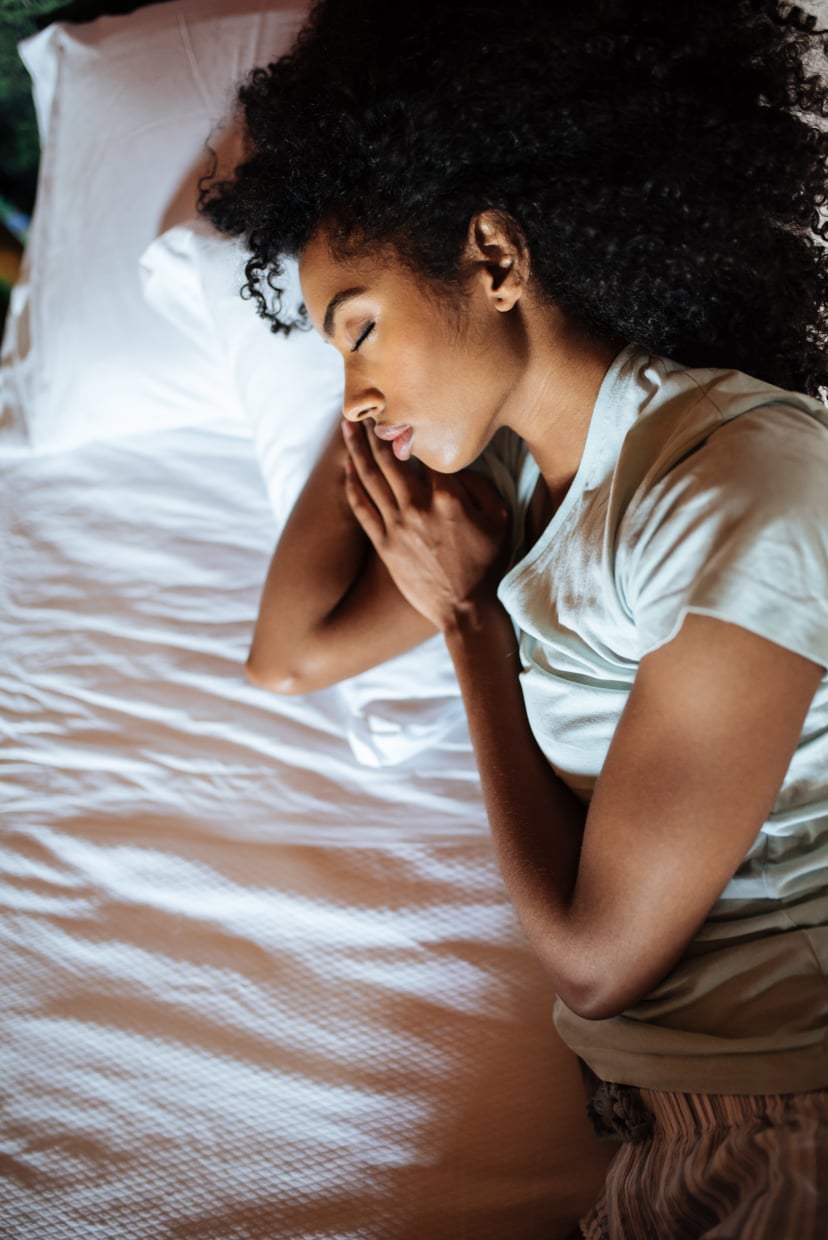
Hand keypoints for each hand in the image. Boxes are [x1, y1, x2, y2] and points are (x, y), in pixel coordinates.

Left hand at [341, 419, 511, 630]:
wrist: (468, 609)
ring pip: (370, 478)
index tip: (401, 409)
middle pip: (388, 458)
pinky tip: (347, 468)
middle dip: (374, 429)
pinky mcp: (384, 545)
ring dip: (356, 449)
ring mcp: (397, 526)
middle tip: (363, 409)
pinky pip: (361, 508)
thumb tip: (453, 465)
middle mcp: (417, 506)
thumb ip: (479, 485)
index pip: (424, 451)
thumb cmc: (489, 563)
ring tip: (347, 427)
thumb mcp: (500, 518)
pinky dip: (352, 485)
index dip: (411, 428)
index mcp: (448, 496)